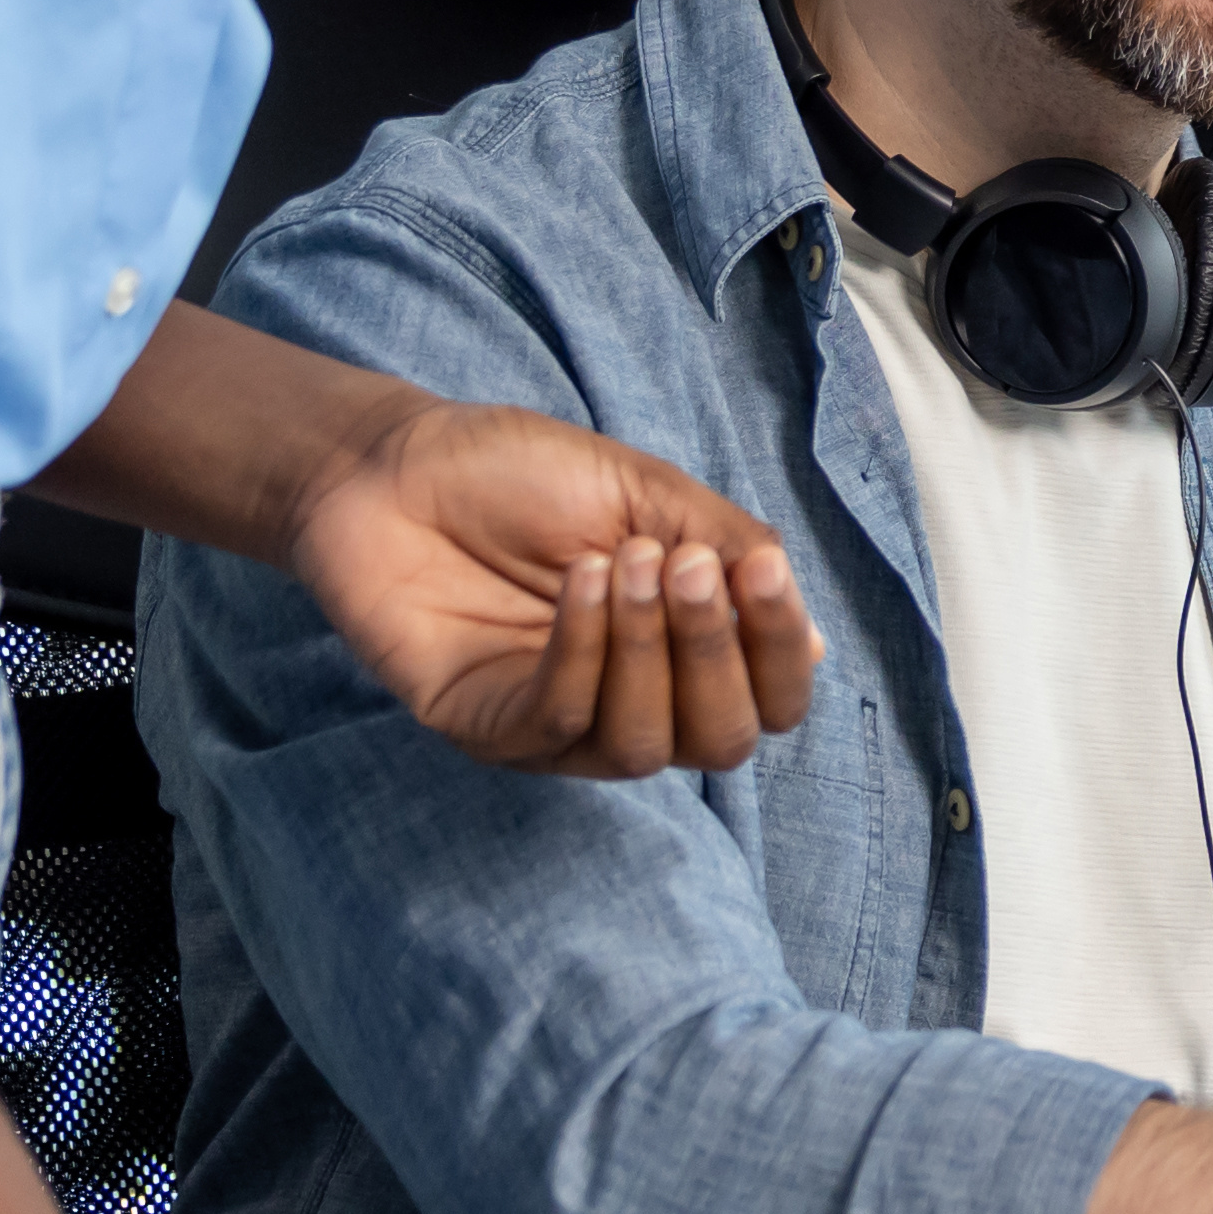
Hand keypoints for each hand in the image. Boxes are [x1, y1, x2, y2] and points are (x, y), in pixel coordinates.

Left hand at [282, 392, 824, 775]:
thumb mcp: (647, 496)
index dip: (781, 650)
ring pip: (643, 748)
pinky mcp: (487, 731)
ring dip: (649, 651)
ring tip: (623, 562)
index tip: (763, 571)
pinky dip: (582, 651)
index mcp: (682, 649)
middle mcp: (632, 702)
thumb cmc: (520, 475)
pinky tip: (577, 582)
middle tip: (688, 566)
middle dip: (718, 655)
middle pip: (721, 742)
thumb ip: (730, 556)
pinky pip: (558, 721)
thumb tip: (817, 644)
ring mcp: (559, 727)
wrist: (394, 464)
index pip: (769, 699)